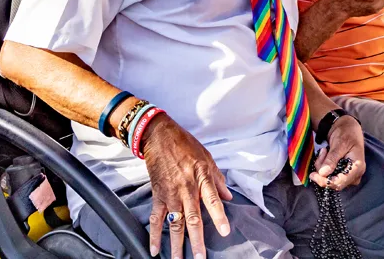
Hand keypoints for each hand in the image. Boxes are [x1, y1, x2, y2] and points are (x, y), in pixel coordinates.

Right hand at [140, 114, 231, 258]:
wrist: (159, 136)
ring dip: (176, 244)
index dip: (219, 217)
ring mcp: (170, 194)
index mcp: (201, 178)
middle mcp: (186, 189)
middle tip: (200, 257)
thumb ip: (218, 180)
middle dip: (197, 240)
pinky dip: (154, 235)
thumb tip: (229, 197)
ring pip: (174, 223)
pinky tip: (154, 250)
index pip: (212, 201)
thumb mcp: (208, 158)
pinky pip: (156, 219)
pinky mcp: (157, 195)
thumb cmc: (185, 145)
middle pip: (193, 218)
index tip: (224, 232)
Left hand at [310, 115, 365, 190]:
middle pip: (334, 182)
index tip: (313, 175)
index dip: (325, 182)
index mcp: (357, 167)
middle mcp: (355, 175)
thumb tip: (323, 173)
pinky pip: (329, 176)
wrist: (348, 129)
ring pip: (330, 179)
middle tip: (322, 153)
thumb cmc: (347, 133)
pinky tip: (326, 155)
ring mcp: (349, 176)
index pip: (340, 182)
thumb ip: (332, 158)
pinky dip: (324, 167)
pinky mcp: (342, 174)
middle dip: (322, 170)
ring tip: (325, 151)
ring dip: (322, 167)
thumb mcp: (340, 143)